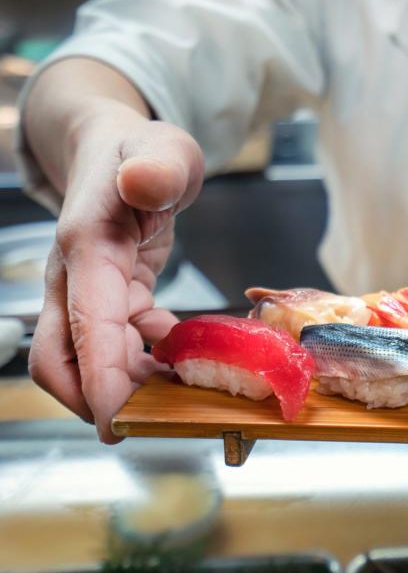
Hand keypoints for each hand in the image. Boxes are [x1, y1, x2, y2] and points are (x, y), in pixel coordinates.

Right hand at [28, 110, 202, 441]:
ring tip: (178, 395)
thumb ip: (159, 165)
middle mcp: (75, 277)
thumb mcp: (164, 146)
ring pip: (86, 360)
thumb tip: (143, 182)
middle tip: (149, 426)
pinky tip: (181, 361)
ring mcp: (87, 291)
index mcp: (86, 246)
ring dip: (124, 387)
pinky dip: (143, 362)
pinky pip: (116, 345)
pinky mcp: (108, 299)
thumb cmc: (142, 148)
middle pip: (61, 360)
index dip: (99, 379)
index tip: (117, 423)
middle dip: (97, 401)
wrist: (118, 147)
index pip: (85, 325)